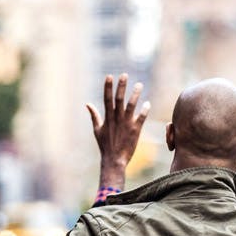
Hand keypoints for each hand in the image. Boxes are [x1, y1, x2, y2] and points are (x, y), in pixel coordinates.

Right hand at [89, 73, 150, 191]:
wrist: (114, 160)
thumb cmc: (105, 146)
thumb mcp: (97, 130)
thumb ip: (94, 116)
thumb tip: (87, 104)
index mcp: (108, 118)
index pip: (107, 98)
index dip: (108, 87)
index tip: (109, 76)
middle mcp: (117, 119)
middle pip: (119, 99)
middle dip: (121, 86)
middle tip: (124, 75)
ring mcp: (126, 124)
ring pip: (131, 106)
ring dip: (135, 94)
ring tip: (139, 85)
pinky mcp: (135, 130)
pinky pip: (141, 118)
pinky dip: (144, 110)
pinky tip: (148, 104)